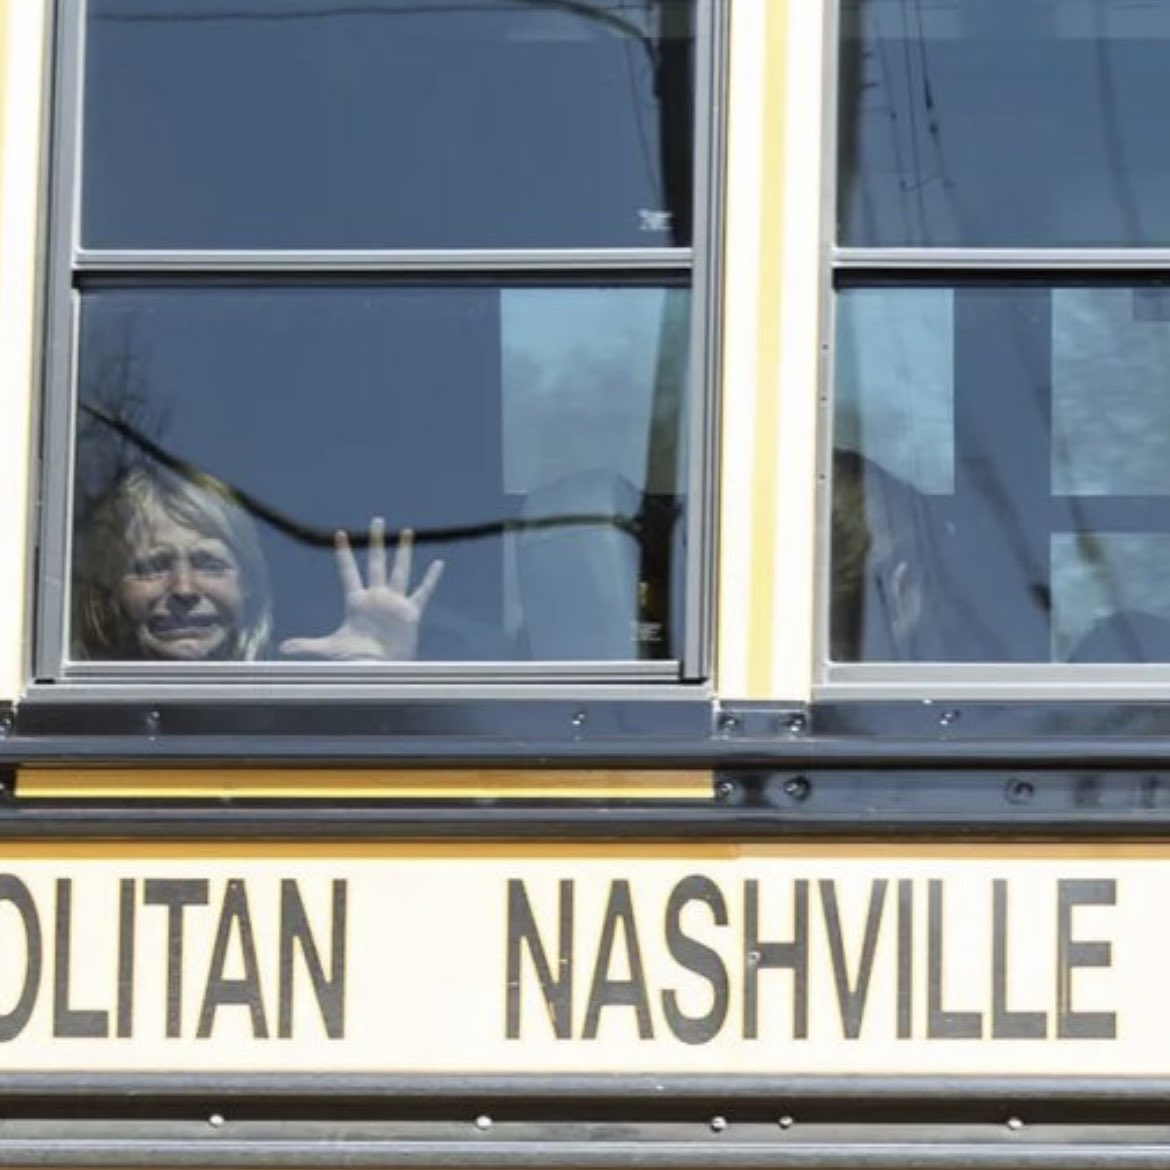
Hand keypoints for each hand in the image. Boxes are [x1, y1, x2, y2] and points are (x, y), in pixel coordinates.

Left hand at [278, 519, 443, 660]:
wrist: (379, 670)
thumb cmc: (354, 660)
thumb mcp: (330, 648)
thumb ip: (307, 645)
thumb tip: (282, 649)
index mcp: (356, 601)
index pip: (348, 571)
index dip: (343, 554)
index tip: (339, 534)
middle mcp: (376, 596)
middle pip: (375, 562)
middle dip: (376, 541)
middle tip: (377, 521)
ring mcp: (394, 602)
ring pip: (399, 570)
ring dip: (403, 551)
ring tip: (407, 532)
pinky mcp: (410, 611)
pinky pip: (422, 591)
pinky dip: (431, 579)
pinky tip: (438, 564)